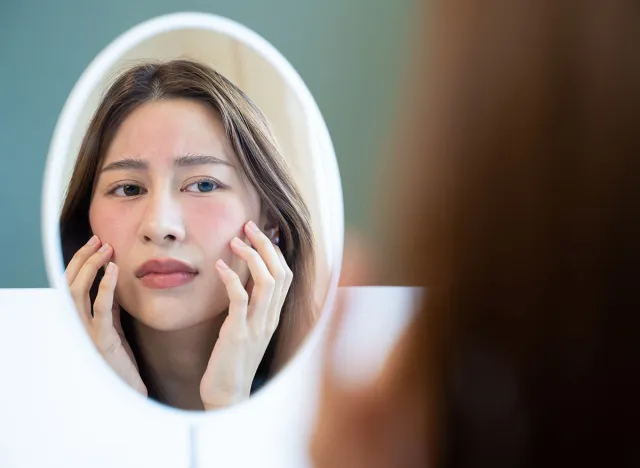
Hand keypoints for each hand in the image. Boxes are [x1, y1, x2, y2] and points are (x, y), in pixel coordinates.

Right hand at [66, 236, 146, 395]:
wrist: (127, 389)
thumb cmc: (119, 360)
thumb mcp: (112, 327)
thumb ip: (109, 307)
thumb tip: (110, 282)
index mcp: (77, 320)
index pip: (71, 284)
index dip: (80, 261)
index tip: (95, 243)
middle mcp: (75, 325)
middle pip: (69, 283)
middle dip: (83, 258)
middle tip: (99, 240)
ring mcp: (85, 332)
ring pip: (78, 292)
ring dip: (91, 267)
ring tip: (106, 250)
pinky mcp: (101, 339)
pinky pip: (101, 308)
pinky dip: (105, 286)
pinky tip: (114, 270)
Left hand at [200, 221, 292, 408]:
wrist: (228, 396)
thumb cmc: (233, 361)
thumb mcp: (247, 329)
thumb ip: (250, 305)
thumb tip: (243, 278)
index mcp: (274, 316)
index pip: (286, 275)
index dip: (277, 250)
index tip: (263, 231)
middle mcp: (270, 318)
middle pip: (280, 272)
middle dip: (266, 245)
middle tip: (249, 225)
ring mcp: (257, 326)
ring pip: (267, 282)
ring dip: (252, 256)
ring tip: (235, 241)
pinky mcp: (238, 333)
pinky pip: (240, 300)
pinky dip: (231, 279)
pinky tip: (219, 266)